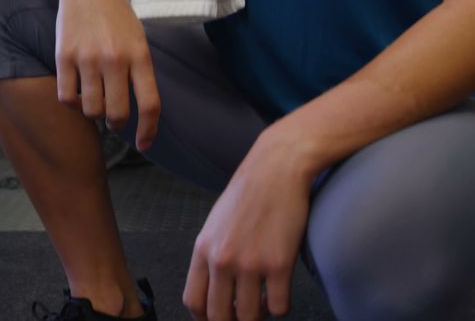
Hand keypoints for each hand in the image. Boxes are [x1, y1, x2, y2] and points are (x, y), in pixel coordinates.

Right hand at [56, 0, 159, 150]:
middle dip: (117, 123)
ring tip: (95, 97)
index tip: (144, 145)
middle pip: (117, 114)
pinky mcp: (63, 56)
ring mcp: (87, 58)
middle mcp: (115, 58)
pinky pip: (67, 97)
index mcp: (140, 55)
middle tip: (115, 118)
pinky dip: (72, 101)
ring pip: (90, 109)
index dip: (149, 131)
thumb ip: (140, 72)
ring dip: (94, 111)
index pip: (149, 104)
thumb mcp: (139, 39)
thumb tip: (139, 112)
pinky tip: (77, 90)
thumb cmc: (116, 16)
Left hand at [184, 131, 312, 320]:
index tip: (218, 318)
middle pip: (219, 317)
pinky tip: (279, 292)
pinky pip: (279, 308)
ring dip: (258, 315)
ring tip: (263, 301)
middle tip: (243, 314)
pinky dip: (280, 308)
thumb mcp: (216, 223)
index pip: (194, 302)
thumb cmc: (249, 193)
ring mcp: (250, 263)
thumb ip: (211, 255)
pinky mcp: (279, 263)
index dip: (205, 318)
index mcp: (203, 249)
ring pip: (249, 317)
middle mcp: (222, 259)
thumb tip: (212, 288)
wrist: (277, 168)